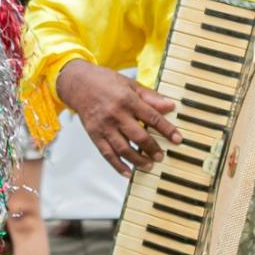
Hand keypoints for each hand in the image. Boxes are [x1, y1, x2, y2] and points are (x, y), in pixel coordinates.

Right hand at [56, 59, 181, 176]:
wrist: (77, 83)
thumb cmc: (105, 82)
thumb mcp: (130, 83)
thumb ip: (150, 96)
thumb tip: (170, 106)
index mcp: (127, 100)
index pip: (152, 117)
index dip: (167, 129)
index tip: (178, 139)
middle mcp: (116, 114)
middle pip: (138, 136)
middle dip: (152, 149)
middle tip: (161, 156)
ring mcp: (104, 126)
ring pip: (123, 149)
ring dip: (138, 160)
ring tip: (148, 166)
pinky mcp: (94, 135)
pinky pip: (107, 154)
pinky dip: (118, 165)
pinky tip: (127, 172)